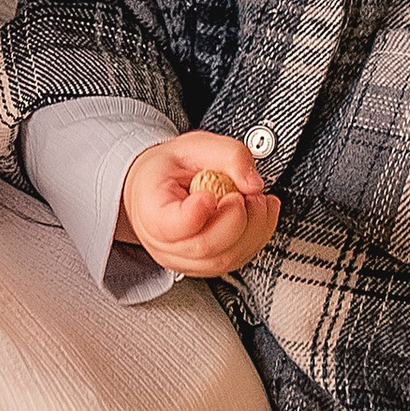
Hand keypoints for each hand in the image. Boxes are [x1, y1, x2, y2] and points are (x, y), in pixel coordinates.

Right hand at [117, 132, 278, 277]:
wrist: (157, 186)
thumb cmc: (169, 169)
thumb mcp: (194, 145)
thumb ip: (228, 155)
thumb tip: (253, 183)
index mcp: (151, 211)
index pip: (173, 226)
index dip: (198, 213)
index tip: (211, 194)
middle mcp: (164, 244)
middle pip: (205, 247)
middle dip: (237, 219)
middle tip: (245, 194)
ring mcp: (184, 259)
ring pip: (225, 259)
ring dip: (253, 229)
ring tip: (255, 200)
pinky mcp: (205, 265)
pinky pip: (237, 259)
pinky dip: (256, 236)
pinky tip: (258, 213)